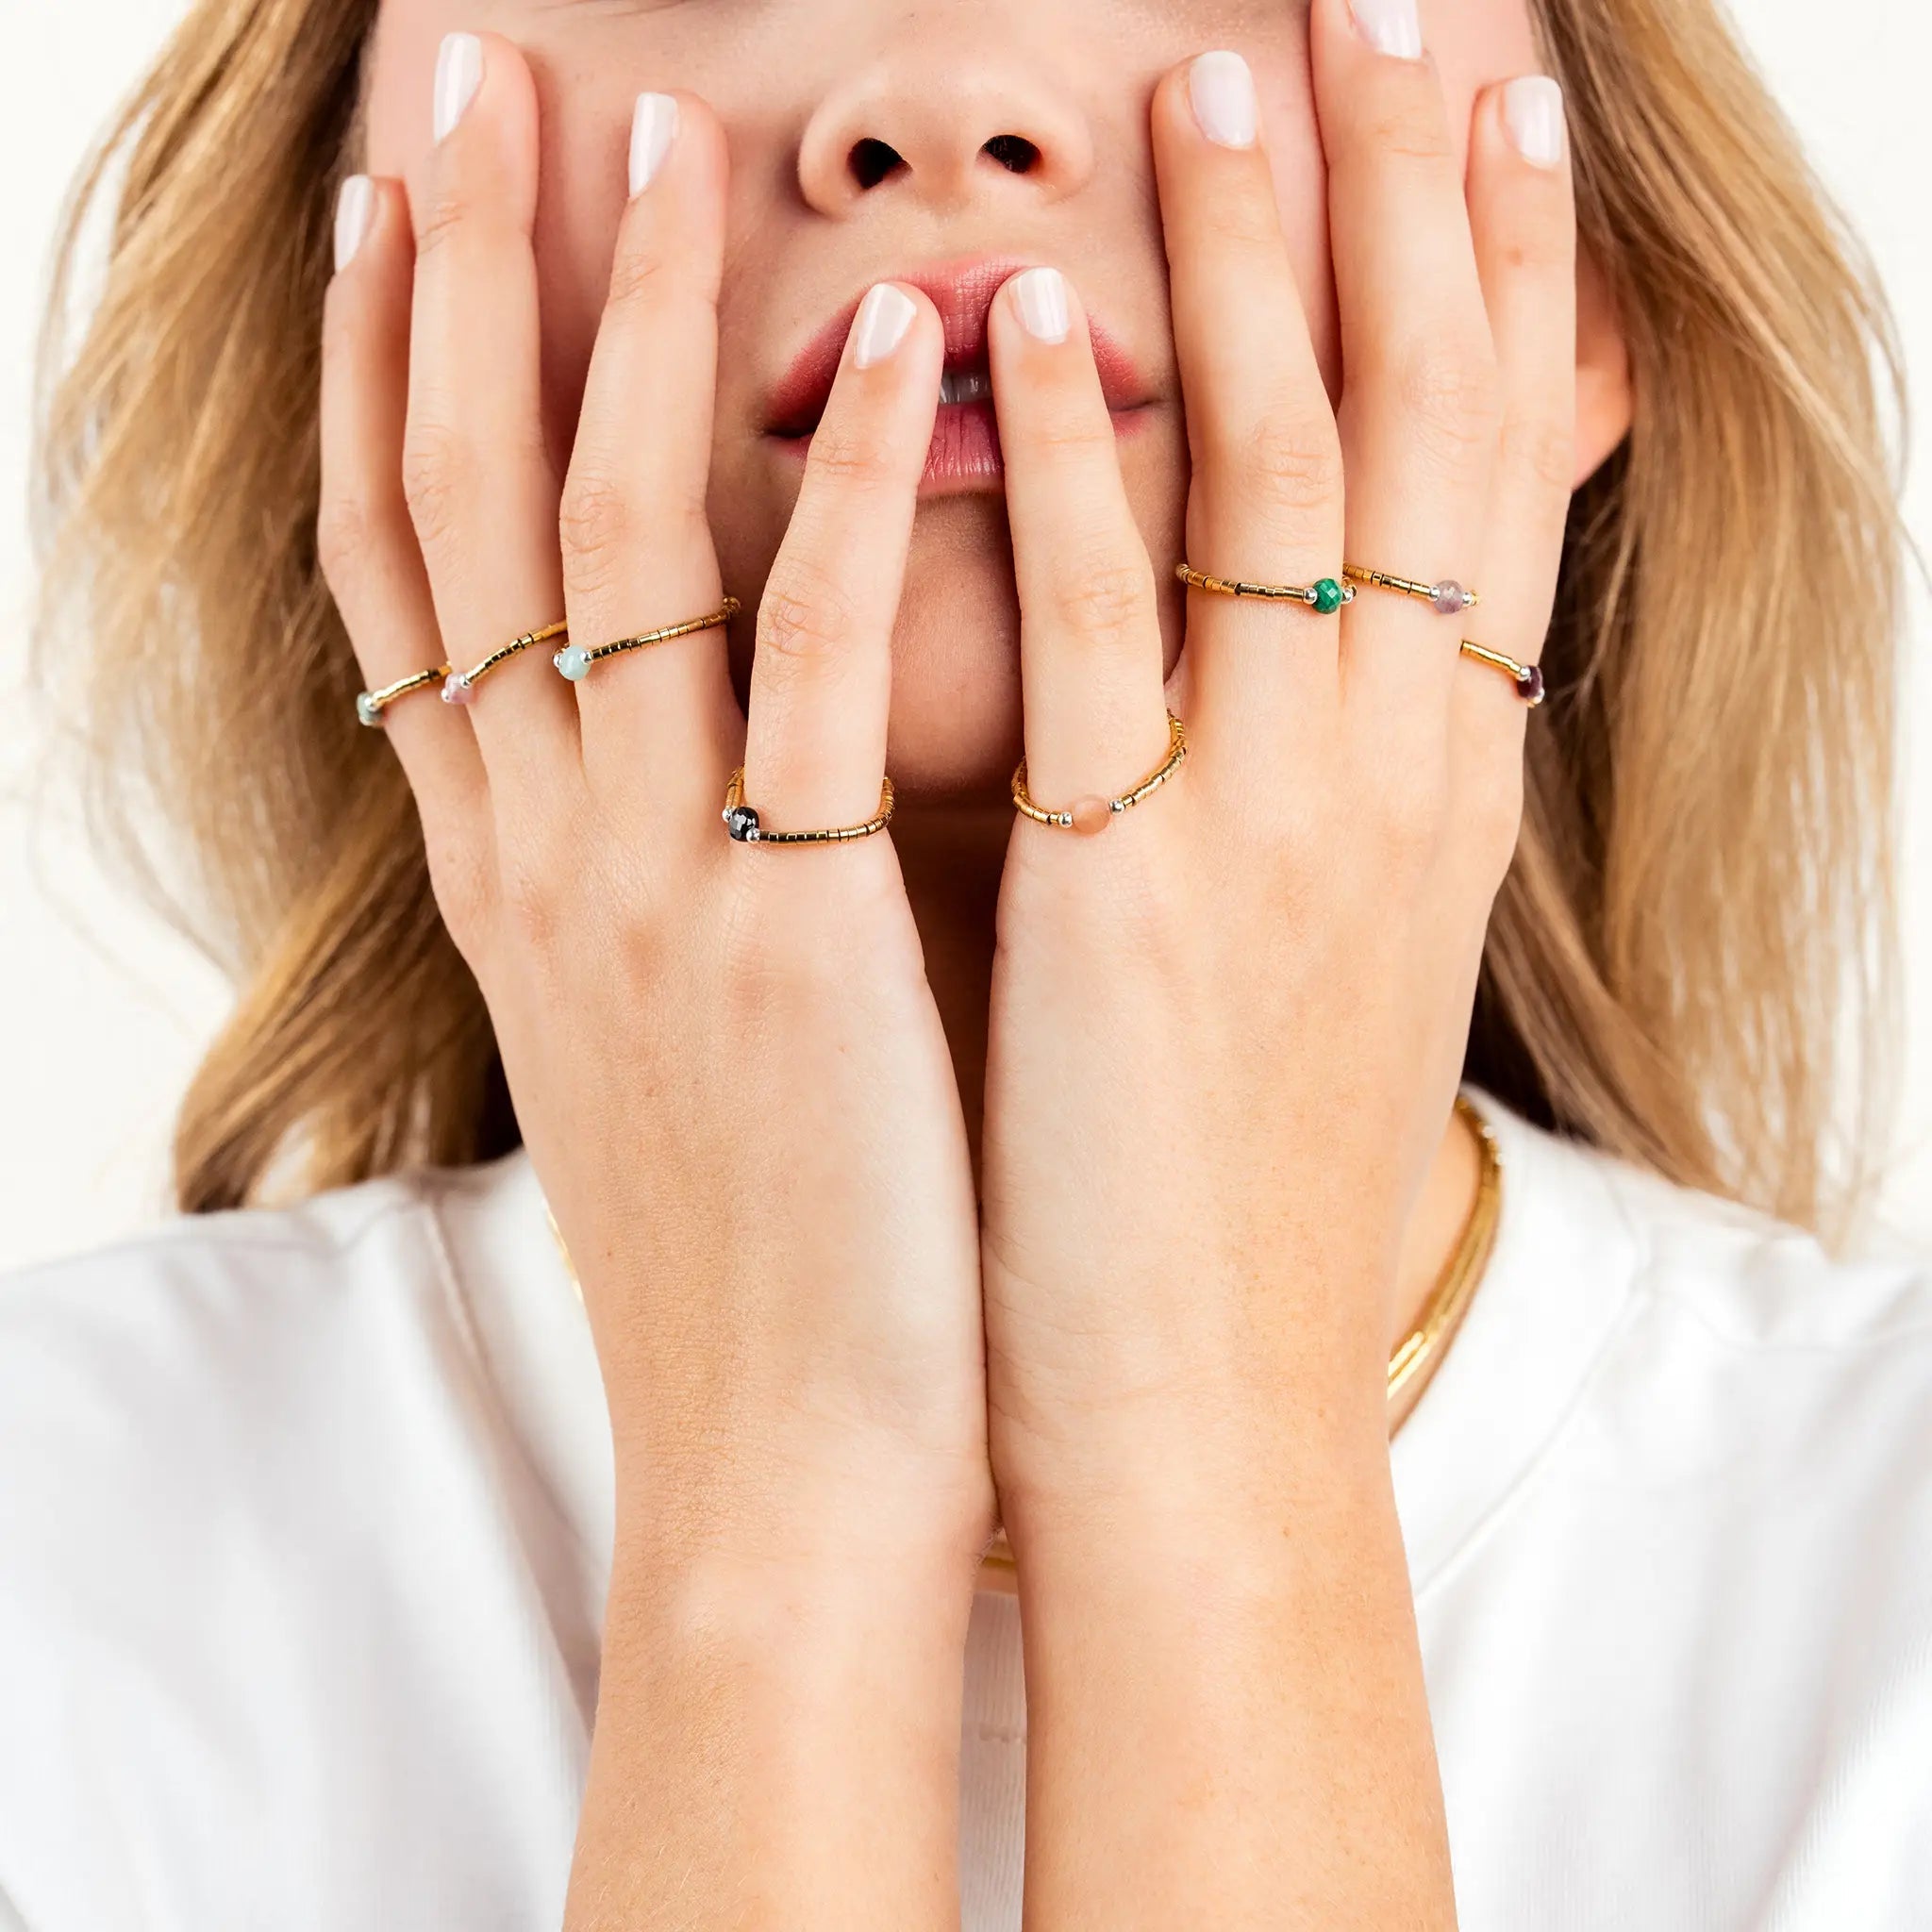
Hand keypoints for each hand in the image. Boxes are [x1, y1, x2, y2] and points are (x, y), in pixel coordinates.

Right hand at [319, 40, 985, 1926]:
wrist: (797, 1469)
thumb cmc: (768, 1249)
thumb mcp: (675, 1026)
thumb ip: (671, 857)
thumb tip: (718, 724)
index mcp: (518, 873)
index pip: (414, 570)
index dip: (390, 374)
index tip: (404, 211)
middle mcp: (544, 854)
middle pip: (460, 510)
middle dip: (452, 283)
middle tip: (460, 83)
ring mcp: (649, 893)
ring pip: (601, 550)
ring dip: (619, 327)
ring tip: (663, 135)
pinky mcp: (791, 946)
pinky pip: (813, 676)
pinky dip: (861, 505)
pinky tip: (918, 349)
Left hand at [977, 5, 1574, 1921]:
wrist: (1201, 1408)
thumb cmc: (1230, 1186)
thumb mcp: (1304, 949)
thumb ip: (1296, 779)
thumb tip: (1268, 642)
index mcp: (1434, 788)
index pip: (1495, 470)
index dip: (1500, 273)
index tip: (1488, 99)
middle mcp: (1391, 778)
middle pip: (1429, 428)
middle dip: (1412, 202)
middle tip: (1386, 2)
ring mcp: (1273, 830)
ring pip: (1287, 492)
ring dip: (1258, 271)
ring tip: (1213, 77)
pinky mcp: (1129, 900)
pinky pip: (1103, 639)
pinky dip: (1064, 473)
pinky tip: (1003, 323)